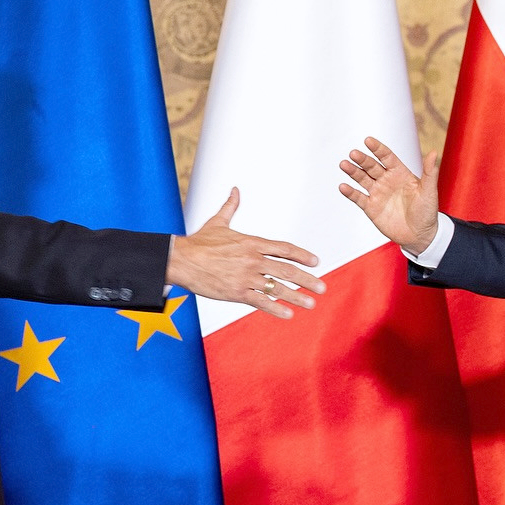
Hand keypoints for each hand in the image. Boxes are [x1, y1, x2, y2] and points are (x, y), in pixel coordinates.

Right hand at [168, 188, 323, 318]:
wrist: (182, 259)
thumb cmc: (199, 242)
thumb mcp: (218, 222)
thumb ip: (231, 206)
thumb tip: (235, 190)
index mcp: (252, 243)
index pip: (284, 249)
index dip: (302, 255)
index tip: (316, 262)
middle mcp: (253, 260)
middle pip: (287, 270)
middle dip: (307, 279)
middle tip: (322, 287)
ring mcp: (246, 277)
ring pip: (277, 288)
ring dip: (297, 296)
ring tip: (311, 303)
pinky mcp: (236, 292)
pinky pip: (260, 301)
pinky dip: (276, 308)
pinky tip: (288, 314)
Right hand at [338, 137, 439, 253]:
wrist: (420, 235)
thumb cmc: (427, 211)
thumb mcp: (429, 191)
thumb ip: (429, 172)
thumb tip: (434, 153)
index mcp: (400, 173)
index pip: (387, 157)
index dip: (378, 149)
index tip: (368, 140)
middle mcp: (386, 180)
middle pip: (371, 166)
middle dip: (362, 159)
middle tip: (353, 153)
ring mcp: (378, 193)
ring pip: (362, 179)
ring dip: (353, 172)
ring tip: (344, 165)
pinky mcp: (371, 207)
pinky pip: (359, 198)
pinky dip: (350, 192)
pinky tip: (343, 186)